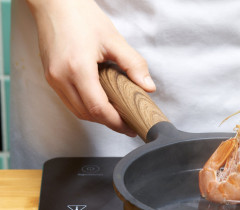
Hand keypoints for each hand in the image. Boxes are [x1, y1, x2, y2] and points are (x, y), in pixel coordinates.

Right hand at [27, 0, 155, 134]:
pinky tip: (100, 104)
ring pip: (77, 111)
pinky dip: (86, 107)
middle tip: (127, 124)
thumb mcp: (113, 40)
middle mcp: (60, 78)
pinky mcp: (50, 77)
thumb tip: (148, 87)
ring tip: (116, 116)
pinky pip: (69, 101)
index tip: (130, 127)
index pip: (98, 108)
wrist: (55, 3)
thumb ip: (133, 65)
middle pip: (87, 114)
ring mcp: (52, 78)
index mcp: (77, 68)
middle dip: (109, 123)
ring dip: (97, 117)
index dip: (116, 122)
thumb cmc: (81, 16)